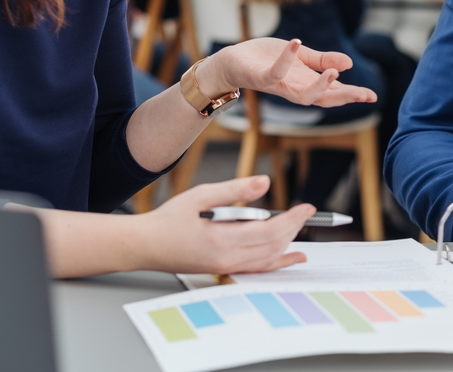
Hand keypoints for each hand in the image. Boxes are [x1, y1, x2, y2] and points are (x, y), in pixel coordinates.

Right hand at [135, 176, 312, 274]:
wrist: (145, 246)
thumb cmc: (168, 219)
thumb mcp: (201, 195)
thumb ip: (235, 190)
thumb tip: (265, 183)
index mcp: (222, 239)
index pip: (270, 231)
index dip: (293, 219)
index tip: (307, 208)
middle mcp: (226, 258)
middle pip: (273, 245)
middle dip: (294, 228)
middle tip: (307, 213)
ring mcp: (225, 267)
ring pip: (268, 258)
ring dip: (288, 243)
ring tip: (300, 227)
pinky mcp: (222, 270)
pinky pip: (258, 268)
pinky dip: (278, 262)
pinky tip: (292, 256)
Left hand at [203, 37, 377, 106]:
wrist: (234, 61)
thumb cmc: (266, 59)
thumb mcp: (301, 58)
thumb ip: (323, 61)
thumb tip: (349, 65)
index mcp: (306, 83)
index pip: (334, 93)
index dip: (353, 95)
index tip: (373, 96)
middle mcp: (295, 89)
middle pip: (323, 99)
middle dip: (344, 97)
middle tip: (364, 95)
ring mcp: (279, 85)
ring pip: (302, 95)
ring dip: (319, 86)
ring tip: (334, 74)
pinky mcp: (261, 77)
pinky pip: (275, 71)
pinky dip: (286, 58)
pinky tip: (297, 43)